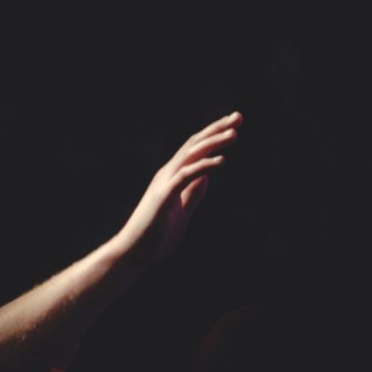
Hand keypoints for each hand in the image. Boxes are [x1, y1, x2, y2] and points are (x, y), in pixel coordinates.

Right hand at [113, 111, 241, 265]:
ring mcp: (164, 183)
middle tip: (238, 116)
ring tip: (234, 133)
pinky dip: (204, 166)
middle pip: (194, 144)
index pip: (195, 149)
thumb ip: (192, 194)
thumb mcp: (181, 212)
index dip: (214, 135)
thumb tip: (205, 178)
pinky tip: (222, 161)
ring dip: (213, 143)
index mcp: (172, 177)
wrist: (133, 254)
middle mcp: (167, 174)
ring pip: (190, 155)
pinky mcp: (163, 196)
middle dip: (216, 129)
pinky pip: (186, 176)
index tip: (234, 125)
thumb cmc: (155, 236)